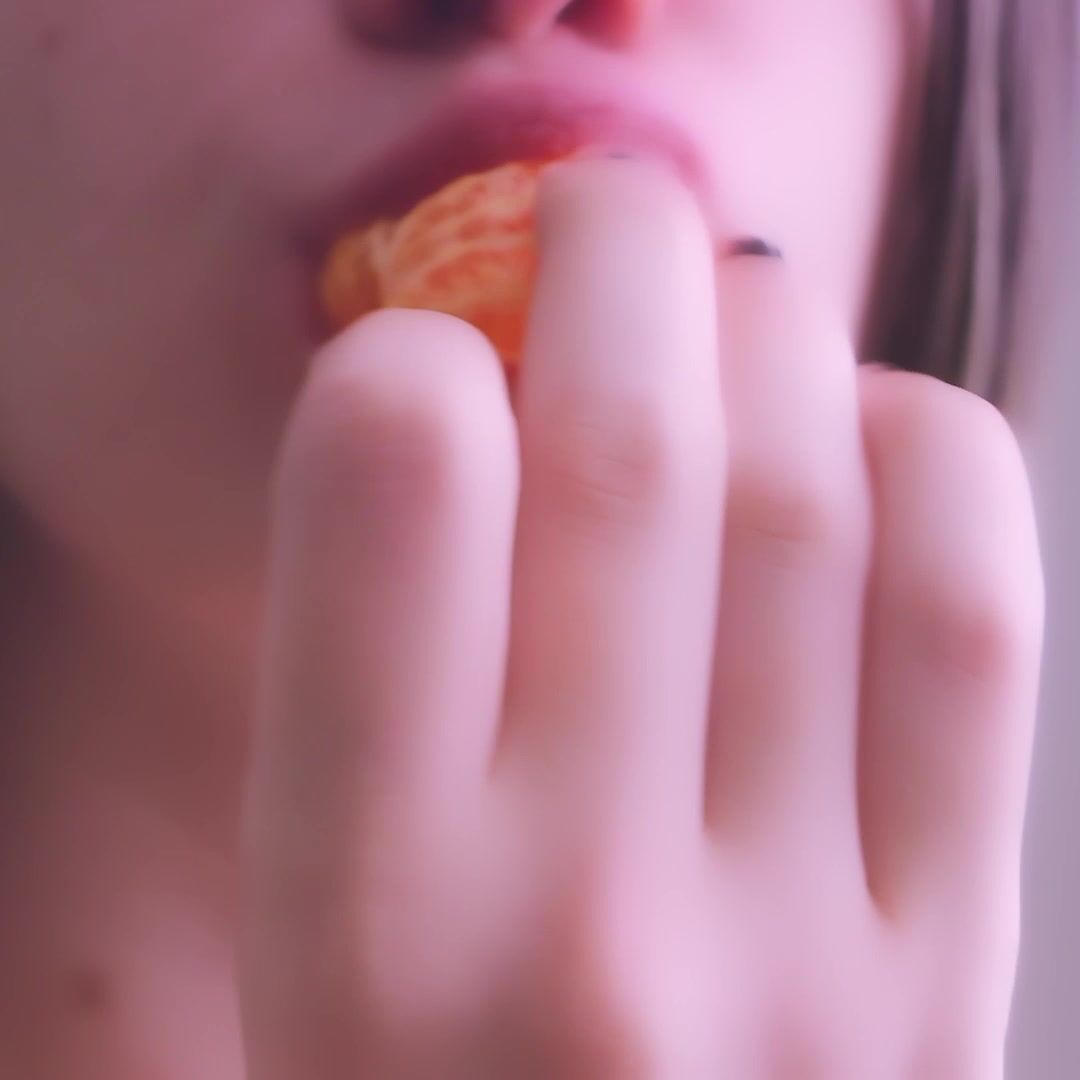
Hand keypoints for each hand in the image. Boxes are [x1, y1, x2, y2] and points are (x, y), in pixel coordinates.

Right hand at [240, 156, 1043, 1077]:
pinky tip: (868, 430)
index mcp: (357, 923)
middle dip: (605, 254)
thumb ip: (355, 732)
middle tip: (589, 203)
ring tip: (719, 291)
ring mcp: (792, 955)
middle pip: (625, 455)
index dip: (397, 363)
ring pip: (812, 505)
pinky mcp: (946, 984)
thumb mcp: (296, 975)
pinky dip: (930, 465)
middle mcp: (574, 921)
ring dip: (765, 334)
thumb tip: (447, 448)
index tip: (405, 354)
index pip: (384, 507)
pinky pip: (972, 636)